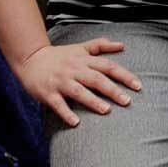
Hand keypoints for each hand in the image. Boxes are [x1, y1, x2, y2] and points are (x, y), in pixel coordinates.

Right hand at [15, 39, 141, 126]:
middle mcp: (74, 70)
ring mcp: (61, 81)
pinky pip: (58, 104)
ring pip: (78, 91)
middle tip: (127, 101)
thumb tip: (122, 45)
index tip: (137, 85)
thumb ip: (100, 45)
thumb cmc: (59, 56)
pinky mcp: (48, 92)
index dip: (124, 75)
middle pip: (96, 79)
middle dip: (112, 90)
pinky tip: (75, 122)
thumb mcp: (80, 47)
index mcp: (84, 60)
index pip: (108, 66)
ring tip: (107, 110)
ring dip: (92, 101)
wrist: (30, 59)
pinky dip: (66, 113)